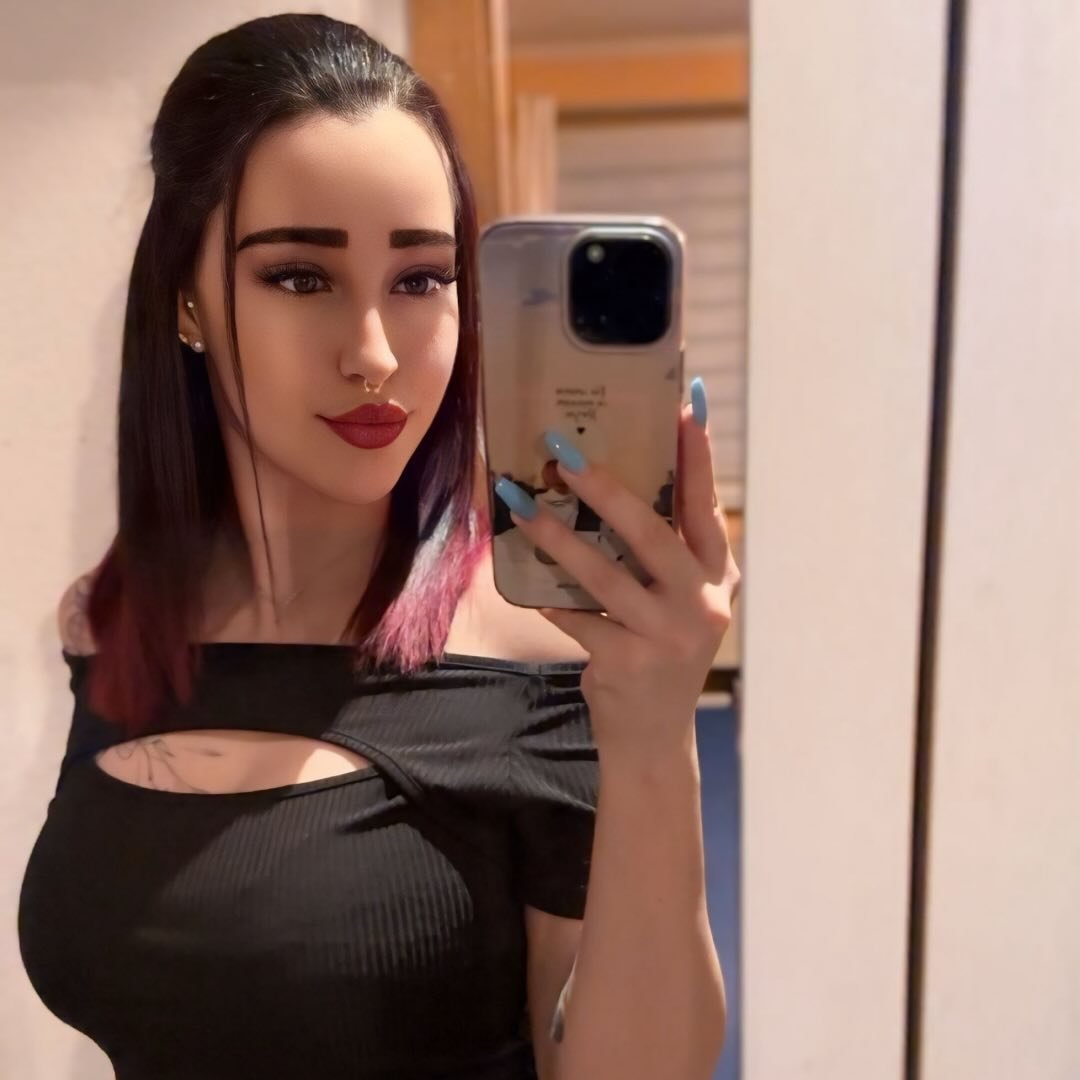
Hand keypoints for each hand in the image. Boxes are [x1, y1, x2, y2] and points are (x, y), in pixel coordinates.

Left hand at [494, 378, 740, 760]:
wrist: (653, 737)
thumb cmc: (659, 652)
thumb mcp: (679, 603)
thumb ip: (665, 556)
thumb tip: (610, 486)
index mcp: (718, 578)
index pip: (706, 506)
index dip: (698, 455)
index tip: (687, 402)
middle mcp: (702, 603)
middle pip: (652, 532)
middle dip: (606, 488)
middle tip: (563, 452)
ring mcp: (668, 635)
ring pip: (603, 574)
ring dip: (557, 537)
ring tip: (519, 505)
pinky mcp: (629, 662)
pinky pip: (577, 618)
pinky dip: (550, 599)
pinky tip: (526, 584)